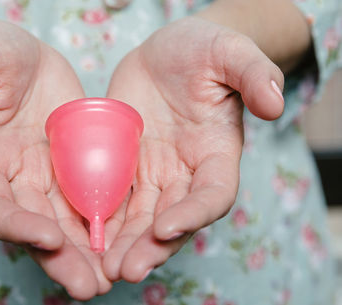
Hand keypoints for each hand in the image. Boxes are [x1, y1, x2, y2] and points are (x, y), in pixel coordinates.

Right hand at [0, 20, 110, 299]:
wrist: (19, 56)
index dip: (15, 226)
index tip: (47, 238)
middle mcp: (15, 180)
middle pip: (35, 228)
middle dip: (60, 260)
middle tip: (89, 286)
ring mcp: (47, 177)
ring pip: (67, 223)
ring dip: (88, 253)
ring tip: (115, 277)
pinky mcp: (75, 166)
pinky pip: (92, 197)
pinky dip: (108, 222)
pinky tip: (132, 240)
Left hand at [102, 17, 283, 281]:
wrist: (166, 52)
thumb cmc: (203, 49)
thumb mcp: (228, 51)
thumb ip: (253, 72)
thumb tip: (274, 103)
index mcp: (217, 154)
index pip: (212, 194)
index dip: (193, 214)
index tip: (165, 228)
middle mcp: (186, 173)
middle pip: (172, 219)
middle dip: (151, 247)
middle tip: (125, 270)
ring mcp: (154, 173)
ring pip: (140, 218)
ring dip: (123, 245)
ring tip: (101, 268)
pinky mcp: (125, 167)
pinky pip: (114, 198)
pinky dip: (101, 220)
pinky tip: (82, 237)